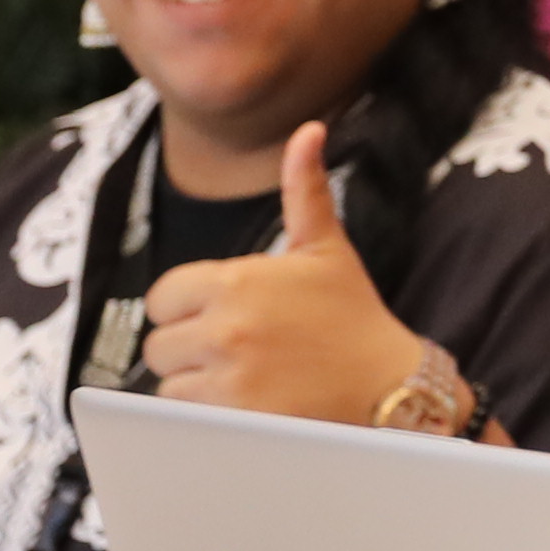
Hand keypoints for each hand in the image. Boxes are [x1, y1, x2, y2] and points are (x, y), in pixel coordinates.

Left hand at [143, 125, 430, 429]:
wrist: (391, 387)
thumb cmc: (354, 317)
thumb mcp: (326, 249)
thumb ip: (305, 190)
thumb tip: (310, 130)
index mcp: (238, 281)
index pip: (162, 297)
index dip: (184, 309)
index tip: (216, 317)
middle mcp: (227, 327)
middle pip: (158, 344)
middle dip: (187, 349)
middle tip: (232, 352)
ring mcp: (229, 376)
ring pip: (168, 384)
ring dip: (194, 385)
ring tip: (241, 380)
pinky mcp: (234, 420)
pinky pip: (185, 418)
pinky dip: (205, 417)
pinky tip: (243, 405)